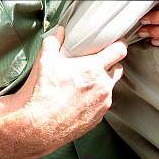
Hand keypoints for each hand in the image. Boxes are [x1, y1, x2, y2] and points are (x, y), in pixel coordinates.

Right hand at [22, 27, 125, 149]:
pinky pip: (102, 104)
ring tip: (85, 81)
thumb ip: (54, 41)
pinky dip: (95, 99)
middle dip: (110, 63)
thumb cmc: (44, 94)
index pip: (119, 51)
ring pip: (110, 88)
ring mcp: (102, 104)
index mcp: (93, 69)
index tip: (116, 42)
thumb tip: (59, 32)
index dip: (119, 44)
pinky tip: (80, 97)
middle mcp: (102, 87)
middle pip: (118, 69)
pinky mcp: (98, 118)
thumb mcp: (45, 60)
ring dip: (102, 82)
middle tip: (97, 62)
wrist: (40, 126)